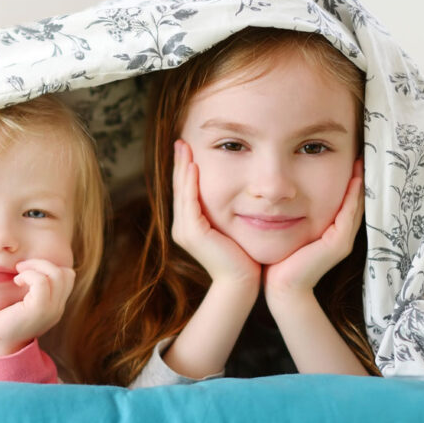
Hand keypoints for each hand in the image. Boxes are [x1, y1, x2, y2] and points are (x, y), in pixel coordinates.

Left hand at [0, 258, 75, 355]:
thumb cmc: (2, 323)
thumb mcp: (21, 303)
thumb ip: (30, 290)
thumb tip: (25, 267)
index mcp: (55, 307)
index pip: (67, 277)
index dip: (50, 267)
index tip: (28, 271)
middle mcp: (57, 309)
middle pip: (66, 274)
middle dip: (43, 263)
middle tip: (21, 268)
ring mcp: (51, 310)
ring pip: (57, 275)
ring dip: (36, 266)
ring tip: (19, 273)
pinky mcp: (39, 310)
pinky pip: (42, 282)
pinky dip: (28, 275)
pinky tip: (16, 281)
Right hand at [170, 140, 260, 289]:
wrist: (242, 282)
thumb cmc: (244, 258)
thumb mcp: (233, 228)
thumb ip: (229, 212)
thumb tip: (240, 193)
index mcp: (190, 226)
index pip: (186, 191)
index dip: (185, 169)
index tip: (189, 147)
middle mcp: (182, 228)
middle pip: (179, 188)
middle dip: (180, 163)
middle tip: (181, 140)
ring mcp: (185, 231)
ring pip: (182, 192)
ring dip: (183, 168)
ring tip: (185, 147)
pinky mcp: (192, 233)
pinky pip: (190, 202)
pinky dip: (191, 183)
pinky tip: (194, 166)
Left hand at [264, 160, 363, 300]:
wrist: (280, 287)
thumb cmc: (278, 259)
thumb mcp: (286, 228)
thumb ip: (288, 212)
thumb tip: (276, 190)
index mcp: (330, 229)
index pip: (343, 198)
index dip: (347, 177)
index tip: (345, 152)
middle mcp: (340, 233)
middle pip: (354, 198)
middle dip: (357, 174)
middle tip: (361, 149)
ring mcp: (342, 239)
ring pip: (356, 203)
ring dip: (359, 181)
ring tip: (362, 157)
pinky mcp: (338, 244)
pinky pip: (349, 214)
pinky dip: (353, 196)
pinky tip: (355, 178)